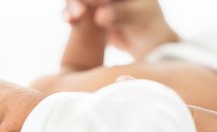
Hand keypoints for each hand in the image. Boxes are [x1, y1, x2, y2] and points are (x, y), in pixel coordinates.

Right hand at [63, 0, 178, 58]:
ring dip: (71, 6)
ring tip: (72, 18)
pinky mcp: (89, 15)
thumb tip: (101, 16)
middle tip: (78, 12)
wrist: (145, 42)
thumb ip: (121, 14)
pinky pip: (75, 12)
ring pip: (77, 0)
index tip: (95, 3)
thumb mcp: (138, 18)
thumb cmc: (148, 26)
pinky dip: (69, 15)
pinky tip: (69, 20)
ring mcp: (97, 1)